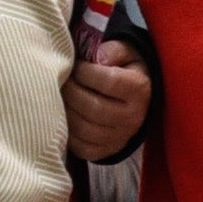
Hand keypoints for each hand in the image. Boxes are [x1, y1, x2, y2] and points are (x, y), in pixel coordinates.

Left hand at [65, 37, 150, 160]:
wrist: (137, 100)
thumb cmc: (125, 70)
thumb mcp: (126, 54)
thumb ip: (114, 50)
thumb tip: (99, 57)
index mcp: (139, 91)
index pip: (108, 81)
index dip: (85, 72)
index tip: (77, 66)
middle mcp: (133, 117)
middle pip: (93, 107)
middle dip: (71, 91)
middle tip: (64, 81)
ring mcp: (121, 137)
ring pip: (84, 129)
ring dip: (66, 111)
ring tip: (62, 97)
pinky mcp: (108, 151)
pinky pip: (82, 147)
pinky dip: (68, 133)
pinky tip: (66, 116)